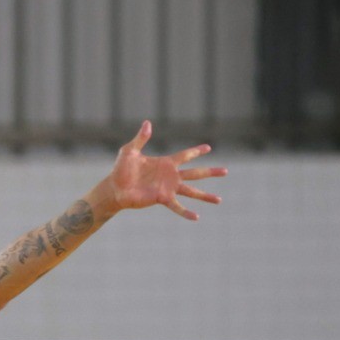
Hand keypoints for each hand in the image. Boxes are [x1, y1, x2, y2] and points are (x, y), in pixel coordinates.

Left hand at [103, 121, 226, 220]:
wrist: (114, 188)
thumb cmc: (120, 169)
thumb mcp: (130, 151)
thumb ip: (141, 138)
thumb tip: (147, 122)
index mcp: (165, 163)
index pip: (185, 155)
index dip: (196, 151)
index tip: (209, 147)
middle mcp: (170, 176)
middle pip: (195, 173)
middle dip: (211, 172)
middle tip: (226, 171)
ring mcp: (168, 188)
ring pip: (191, 191)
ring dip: (205, 196)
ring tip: (219, 200)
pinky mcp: (162, 198)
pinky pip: (177, 206)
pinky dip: (186, 212)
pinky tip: (197, 216)